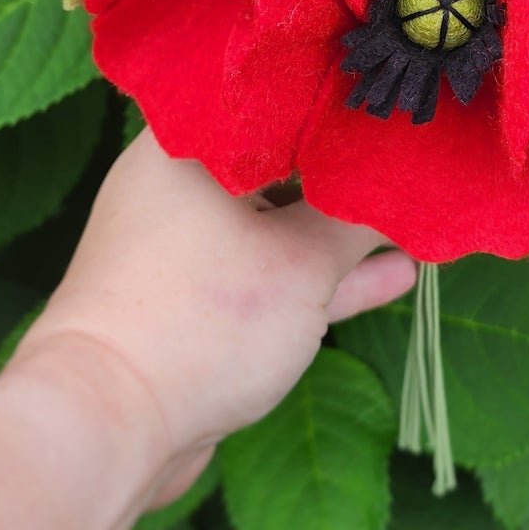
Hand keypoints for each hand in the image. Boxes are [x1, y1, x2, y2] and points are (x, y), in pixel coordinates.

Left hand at [4, 134, 416, 510]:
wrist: (109, 428)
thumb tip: (407, 182)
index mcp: (186, 145)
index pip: (278, 101)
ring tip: (417, 227)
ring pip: (276, 226)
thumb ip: (360, 216)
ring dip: (343, 235)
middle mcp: (176, 186)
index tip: (401, 107)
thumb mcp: (303, 260)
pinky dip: (317, 276)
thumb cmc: (200, 321)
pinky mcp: (190, 303)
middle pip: (280, 166)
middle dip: (349, 178)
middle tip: (420, 170)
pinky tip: (391, 275)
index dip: (343, 107)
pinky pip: (265, 274)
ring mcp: (181, 248)